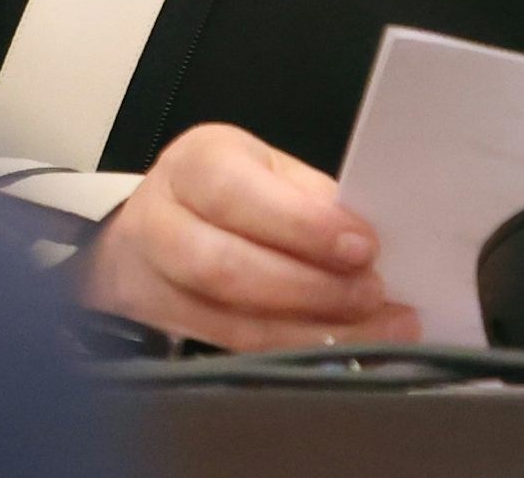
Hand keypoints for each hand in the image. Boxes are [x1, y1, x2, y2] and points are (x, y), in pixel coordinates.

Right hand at [76, 122, 420, 351]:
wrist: (153, 228)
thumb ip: (308, 199)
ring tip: (372, 331)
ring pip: (230, 324)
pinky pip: (233, 355)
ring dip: (309, 335)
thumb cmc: (225, 191)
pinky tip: (337, 354)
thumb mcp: (264, 171)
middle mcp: (161, 223)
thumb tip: (364, 240)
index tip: (363, 246)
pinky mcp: (165, 337)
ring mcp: (151, 287)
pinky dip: (291, 357)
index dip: (300, 225)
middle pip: (226, 268)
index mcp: (194, 165)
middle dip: (308, 288)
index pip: (237, 195)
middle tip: (371, 294)